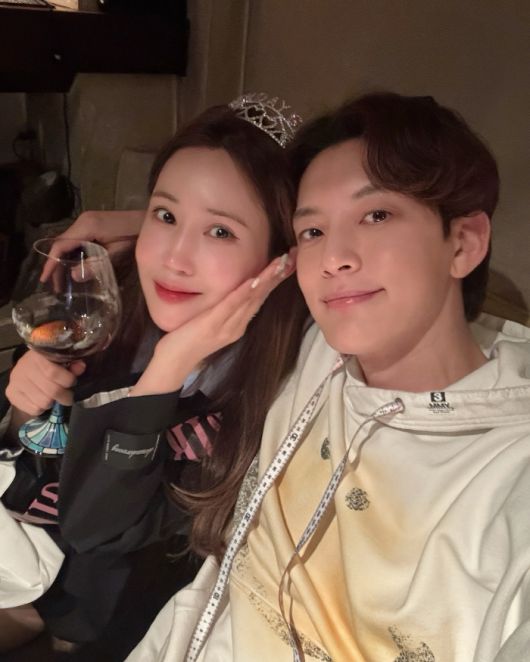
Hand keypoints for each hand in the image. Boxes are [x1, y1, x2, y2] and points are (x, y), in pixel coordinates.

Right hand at [6, 350, 85, 416]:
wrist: (26, 367)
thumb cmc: (48, 363)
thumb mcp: (60, 360)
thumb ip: (71, 364)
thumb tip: (81, 367)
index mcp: (37, 356)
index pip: (53, 373)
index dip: (68, 380)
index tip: (73, 382)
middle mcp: (23, 368)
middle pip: (51, 391)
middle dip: (65, 396)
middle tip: (68, 395)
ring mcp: (15, 382)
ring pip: (44, 402)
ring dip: (53, 402)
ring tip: (53, 396)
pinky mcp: (11, 394)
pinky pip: (34, 410)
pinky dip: (42, 408)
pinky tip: (42, 399)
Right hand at [40, 210, 143, 281]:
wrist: (148, 221)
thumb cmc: (134, 237)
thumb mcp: (116, 254)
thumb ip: (95, 265)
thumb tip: (74, 276)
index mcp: (86, 226)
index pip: (60, 245)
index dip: (51, 262)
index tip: (45, 279)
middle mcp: (82, 221)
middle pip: (61, 243)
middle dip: (55, 264)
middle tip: (55, 286)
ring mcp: (87, 222)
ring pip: (68, 242)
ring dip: (63, 260)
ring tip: (62, 281)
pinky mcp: (93, 225)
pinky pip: (77, 240)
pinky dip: (72, 254)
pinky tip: (73, 268)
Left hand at [132, 249, 296, 396]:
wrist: (173, 363)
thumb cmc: (187, 340)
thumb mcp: (209, 322)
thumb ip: (223, 310)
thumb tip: (232, 293)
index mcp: (238, 324)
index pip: (260, 298)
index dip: (275, 279)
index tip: (289, 262)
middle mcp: (237, 326)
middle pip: (261, 297)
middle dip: (278, 276)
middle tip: (294, 257)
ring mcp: (227, 327)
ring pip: (251, 300)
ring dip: (267, 280)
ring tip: (281, 263)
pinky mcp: (212, 325)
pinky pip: (231, 306)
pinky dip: (244, 292)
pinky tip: (255, 280)